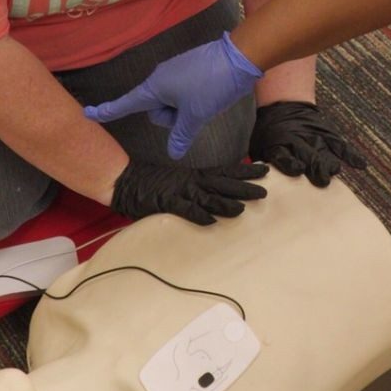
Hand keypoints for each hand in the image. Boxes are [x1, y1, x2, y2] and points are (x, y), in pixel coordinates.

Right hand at [84, 32, 262, 159]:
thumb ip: (181, 136)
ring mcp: (175, 72)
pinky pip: (183, 92)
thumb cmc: (212, 85)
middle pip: (156, 109)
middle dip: (171, 117)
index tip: (88, 113)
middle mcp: (160, 77)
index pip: (126, 104)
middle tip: (193, 111)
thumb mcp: (195, 116)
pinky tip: (209, 95)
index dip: (107, 111)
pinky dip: (192, 100)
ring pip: (172, 102)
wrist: (239, 57)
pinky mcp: (189, 70)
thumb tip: (173, 153)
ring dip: (184, 109)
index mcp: (155, 87)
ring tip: (204, 101)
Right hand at [111, 159, 269, 225]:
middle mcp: (193, 182)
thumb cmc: (155, 182)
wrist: (126, 180)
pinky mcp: (168, 202)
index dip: (245, 172)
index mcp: (197, 175)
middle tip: (264, 192)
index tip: (264, 170)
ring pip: (208, 197)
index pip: (226, 172)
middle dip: (244, 188)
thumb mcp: (182, 180)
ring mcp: (181, 192)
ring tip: (243, 209)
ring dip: (226, 203)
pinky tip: (210, 220)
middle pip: (224, 184)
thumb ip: (200, 186)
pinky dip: (198, 215)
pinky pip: (185, 209)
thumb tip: (221, 192)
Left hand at [249, 101, 366, 186]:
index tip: (298, 169)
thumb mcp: (258, 145)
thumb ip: (262, 162)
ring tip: (334, 170)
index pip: (285, 157)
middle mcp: (299, 142)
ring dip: (330, 163)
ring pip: (326, 153)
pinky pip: (341, 146)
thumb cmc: (268, 132)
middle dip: (316, 168)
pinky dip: (352, 156)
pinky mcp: (327, 136)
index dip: (291, 164)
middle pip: (310, 157)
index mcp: (279, 145)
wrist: (283, 105)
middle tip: (322, 181)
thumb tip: (259, 184)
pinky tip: (361, 165)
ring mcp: (315, 139)